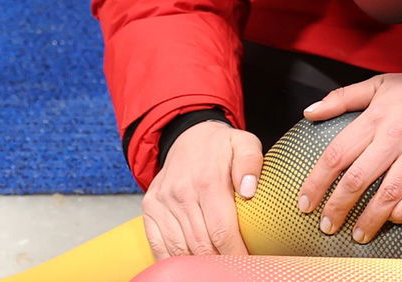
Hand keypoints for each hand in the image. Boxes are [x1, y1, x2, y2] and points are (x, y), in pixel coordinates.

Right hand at [142, 121, 261, 257]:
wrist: (188, 135)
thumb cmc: (221, 146)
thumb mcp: (244, 144)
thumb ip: (251, 164)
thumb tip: (249, 190)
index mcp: (208, 180)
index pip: (222, 231)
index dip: (234, 253)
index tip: (245, 262)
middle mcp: (181, 193)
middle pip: (201, 245)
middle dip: (218, 262)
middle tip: (232, 266)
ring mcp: (162, 202)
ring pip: (179, 249)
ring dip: (197, 264)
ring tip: (214, 267)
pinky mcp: (150, 209)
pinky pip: (158, 246)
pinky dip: (173, 260)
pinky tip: (189, 265)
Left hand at [297, 70, 401, 242]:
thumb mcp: (382, 84)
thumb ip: (343, 97)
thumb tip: (309, 113)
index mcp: (378, 115)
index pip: (337, 153)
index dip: (316, 182)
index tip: (305, 203)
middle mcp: (397, 134)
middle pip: (357, 178)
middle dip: (337, 207)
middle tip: (327, 226)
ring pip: (388, 193)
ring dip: (369, 219)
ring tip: (357, 234)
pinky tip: (393, 220)